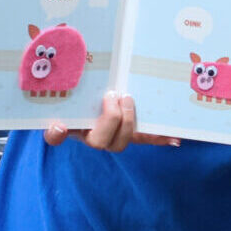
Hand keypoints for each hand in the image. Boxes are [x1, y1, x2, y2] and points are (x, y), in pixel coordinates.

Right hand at [42, 91, 178, 151]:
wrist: (95, 95)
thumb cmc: (78, 93)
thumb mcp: (65, 88)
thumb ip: (59, 88)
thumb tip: (58, 118)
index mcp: (69, 125)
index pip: (55, 135)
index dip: (56, 133)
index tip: (60, 125)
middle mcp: (89, 135)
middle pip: (98, 141)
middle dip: (110, 118)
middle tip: (112, 95)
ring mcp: (111, 136)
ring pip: (121, 142)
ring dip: (129, 123)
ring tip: (129, 100)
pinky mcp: (129, 133)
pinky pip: (142, 138)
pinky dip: (158, 138)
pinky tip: (175, 139)